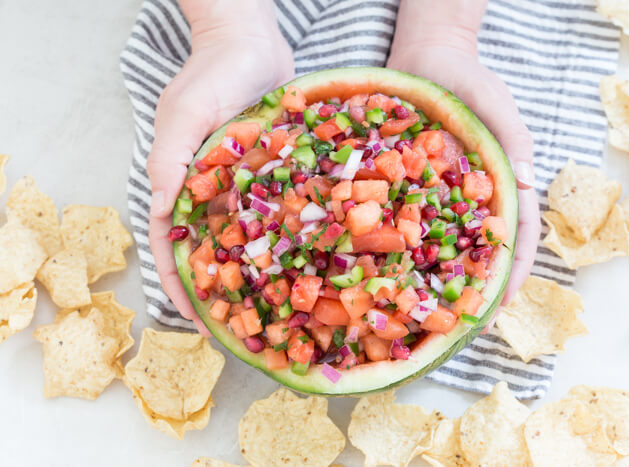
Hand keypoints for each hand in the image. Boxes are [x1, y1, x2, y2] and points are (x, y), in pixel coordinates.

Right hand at [147, 0, 294, 333]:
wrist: (250, 39)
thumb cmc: (211, 71)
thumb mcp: (186, 111)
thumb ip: (172, 158)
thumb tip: (164, 209)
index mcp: (182, 183)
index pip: (173, 246)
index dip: (182, 285)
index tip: (197, 322)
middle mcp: (213, 190)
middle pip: (214, 250)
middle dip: (225, 289)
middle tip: (245, 328)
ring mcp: (245, 183)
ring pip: (250, 236)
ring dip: (260, 270)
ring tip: (281, 306)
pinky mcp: (275, 172)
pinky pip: (283, 208)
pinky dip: (291, 233)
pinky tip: (310, 257)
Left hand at [387, 0, 539, 306]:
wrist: (426, 57)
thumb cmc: (470, 80)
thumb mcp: (496, 103)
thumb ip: (511, 137)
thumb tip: (523, 181)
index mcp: (500, 186)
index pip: (515, 237)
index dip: (511, 273)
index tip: (501, 304)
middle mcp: (470, 199)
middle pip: (476, 253)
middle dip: (471, 290)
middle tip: (456, 329)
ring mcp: (437, 196)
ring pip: (439, 245)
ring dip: (433, 280)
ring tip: (419, 316)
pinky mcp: (407, 187)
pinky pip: (401, 219)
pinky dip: (397, 247)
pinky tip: (380, 272)